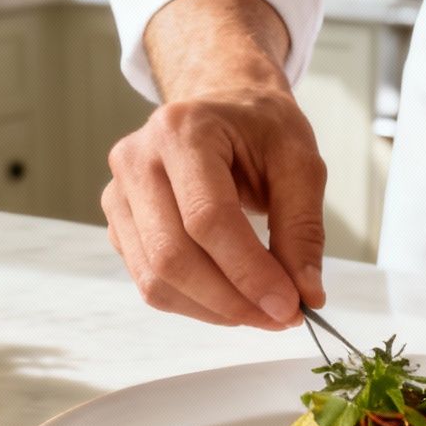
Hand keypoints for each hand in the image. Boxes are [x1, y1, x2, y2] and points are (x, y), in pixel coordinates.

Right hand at [101, 0, 327, 329]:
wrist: (223, 108)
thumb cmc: (260, 129)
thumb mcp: (300, 163)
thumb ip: (303, 229)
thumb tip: (307, 295)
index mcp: (182, 130)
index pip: (208, 218)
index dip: (249, 272)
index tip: (290, 306)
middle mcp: (137, 159)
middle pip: (173, 256)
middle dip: (230, 300)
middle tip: (280, 317)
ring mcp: (119, 194)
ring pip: (155, 280)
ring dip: (213, 310)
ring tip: (261, 311)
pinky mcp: (119, 225)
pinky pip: (150, 283)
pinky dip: (195, 304)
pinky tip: (232, 298)